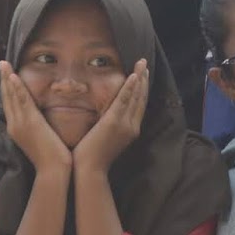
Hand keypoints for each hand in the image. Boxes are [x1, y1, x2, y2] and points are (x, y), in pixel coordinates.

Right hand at [0, 62, 71, 173]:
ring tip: (4, 64)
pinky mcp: (30, 123)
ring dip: (7, 79)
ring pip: (12, 97)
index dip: (7, 89)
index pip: (10, 105)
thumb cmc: (51, 158)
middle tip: (1, 63)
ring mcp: (21, 124)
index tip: (6, 75)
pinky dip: (16, 88)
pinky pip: (21, 101)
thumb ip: (37, 128)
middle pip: (7, 98)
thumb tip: (40, 119)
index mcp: (17, 129)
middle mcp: (15, 125)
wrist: (53, 171)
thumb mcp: (40, 139)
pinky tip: (12, 77)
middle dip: (3, 80)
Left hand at [72, 60, 148, 175]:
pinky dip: (130, 87)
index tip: (142, 75)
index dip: (142, 89)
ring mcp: (124, 124)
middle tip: (145, 63)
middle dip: (144, 79)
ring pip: (135, 96)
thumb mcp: (107, 140)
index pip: (139, 105)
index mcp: (131, 131)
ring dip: (140, 78)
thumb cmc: (93, 158)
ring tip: (142, 63)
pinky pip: (124, 100)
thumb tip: (105, 116)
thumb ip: (110, 127)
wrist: (90, 171)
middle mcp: (132, 126)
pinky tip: (133, 75)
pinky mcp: (114, 122)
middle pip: (141, 98)